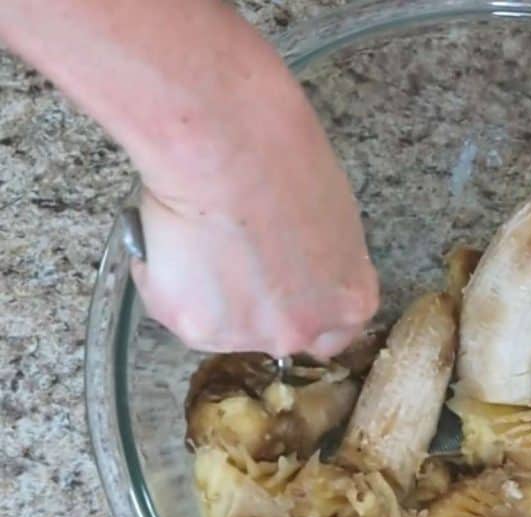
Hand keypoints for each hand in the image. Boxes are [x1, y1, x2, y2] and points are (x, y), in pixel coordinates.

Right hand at [133, 135, 377, 358]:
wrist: (229, 149)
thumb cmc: (285, 158)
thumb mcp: (329, 216)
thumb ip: (319, 258)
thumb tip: (293, 259)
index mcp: (349, 300)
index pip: (334, 334)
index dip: (305, 309)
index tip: (286, 289)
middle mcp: (304, 330)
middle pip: (279, 333)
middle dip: (255, 304)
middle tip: (232, 257)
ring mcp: (249, 335)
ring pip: (221, 324)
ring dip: (206, 292)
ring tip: (196, 235)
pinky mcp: (197, 328)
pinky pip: (173, 307)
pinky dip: (162, 278)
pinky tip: (168, 237)